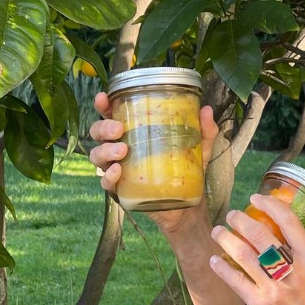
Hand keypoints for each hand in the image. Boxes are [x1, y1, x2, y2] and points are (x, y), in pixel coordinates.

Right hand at [87, 93, 217, 229]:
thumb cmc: (187, 169)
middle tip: (119, 129)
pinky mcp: (121, 190)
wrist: (187, 205)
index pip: (111, 114)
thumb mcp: (199, 147)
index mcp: (134, 132)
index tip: (102, 99)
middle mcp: (120, 148)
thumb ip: (204, 130)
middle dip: (103, 127)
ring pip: (97, 156)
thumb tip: (207, 110)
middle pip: (98, 133)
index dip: (103, 105)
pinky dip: (108, 176)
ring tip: (122, 150)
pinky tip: (118, 171)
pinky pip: (106, 183)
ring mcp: (118, 169)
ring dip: (105, 151)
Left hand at [209, 193, 304, 304]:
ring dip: (226, 239)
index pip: (289, 222)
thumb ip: (300, 256)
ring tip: (218, 232)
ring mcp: (274, 289)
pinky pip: (235, 281)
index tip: (257, 198)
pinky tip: (215, 260)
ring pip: (243, 254)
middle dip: (241, 220)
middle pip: (261, 235)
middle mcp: (292, 272)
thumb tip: (278, 235)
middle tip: (232, 215)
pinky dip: (222, 268)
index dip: (270, 205)